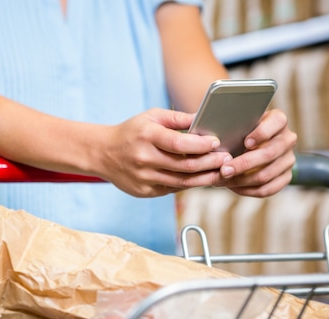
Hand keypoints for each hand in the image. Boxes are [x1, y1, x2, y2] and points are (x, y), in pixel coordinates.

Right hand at [95, 108, 231, 196]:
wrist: (102, 153)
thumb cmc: (131, 132)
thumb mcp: (151, 116)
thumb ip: (177, 118)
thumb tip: (204, 118)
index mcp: (147, 136)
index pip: (180, 144)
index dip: (201, 145)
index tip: (216, 142)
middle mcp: (144, 159)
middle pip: (184, 166)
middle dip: (210, 163)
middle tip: (226, 159)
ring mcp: (143, 178)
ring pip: (181, 182)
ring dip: (204, 178)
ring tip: (220, 172)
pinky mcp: (144, 192)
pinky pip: (172, 189)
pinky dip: (188, 184)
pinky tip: (201, 178)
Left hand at [218, 109, 296, 196]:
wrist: (248, 146)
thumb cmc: (236, 131)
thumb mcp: (234, 123)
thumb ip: (227, 124)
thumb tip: (205, 132)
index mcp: (278, 121)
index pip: (278, 121)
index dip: (262, 132)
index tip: (245, 142)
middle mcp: (287, 139)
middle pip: (270, 153)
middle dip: (244, 163)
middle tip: (224, 169)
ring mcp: (288, 159)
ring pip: (267, 174)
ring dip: (242, 180)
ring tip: (223, 179)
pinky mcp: (285, 177)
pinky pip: (268, 189)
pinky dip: (248, 190)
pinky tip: (233, 186)